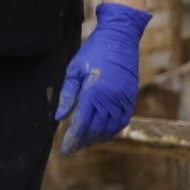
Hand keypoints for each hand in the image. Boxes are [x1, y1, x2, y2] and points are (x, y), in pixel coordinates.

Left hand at [54, 0, 149, 152]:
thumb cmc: (92, 53)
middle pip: (96, 129)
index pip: (82, 124)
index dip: (72, 139)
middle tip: (71, 149)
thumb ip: (67, 96)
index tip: (64, 151)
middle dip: (83, 141)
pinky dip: (112, 130)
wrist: (119, 39)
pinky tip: (102, 132)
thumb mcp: (73, 71)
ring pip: (111, 128)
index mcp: (94, 92)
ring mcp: (123, 99)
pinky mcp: (131, 97)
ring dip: (97, 138)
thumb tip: (58, 118)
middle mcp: (111, 99)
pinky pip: (123, 120)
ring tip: (84, 142)